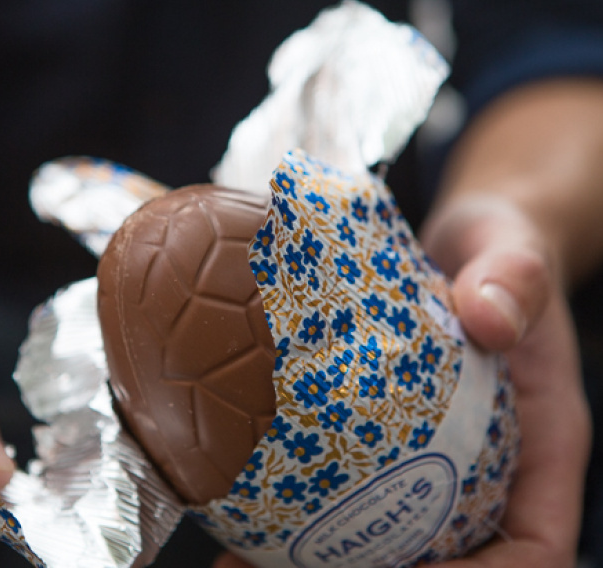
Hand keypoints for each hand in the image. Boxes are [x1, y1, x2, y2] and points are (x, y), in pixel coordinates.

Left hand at [211, 198, 590, 567]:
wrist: (466, 243)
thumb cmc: (502, 252)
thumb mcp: (514, 252)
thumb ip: (515, 276)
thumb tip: (490, 316)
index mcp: (541, 445)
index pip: (535, 546)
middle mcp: (486, 466)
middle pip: (450, 558)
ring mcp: (432, 457)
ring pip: (387, 538)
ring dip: (318, 562)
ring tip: (240, 565)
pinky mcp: (383, 437)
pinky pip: (347, 488)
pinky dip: (297, 514)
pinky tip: (238, 515)